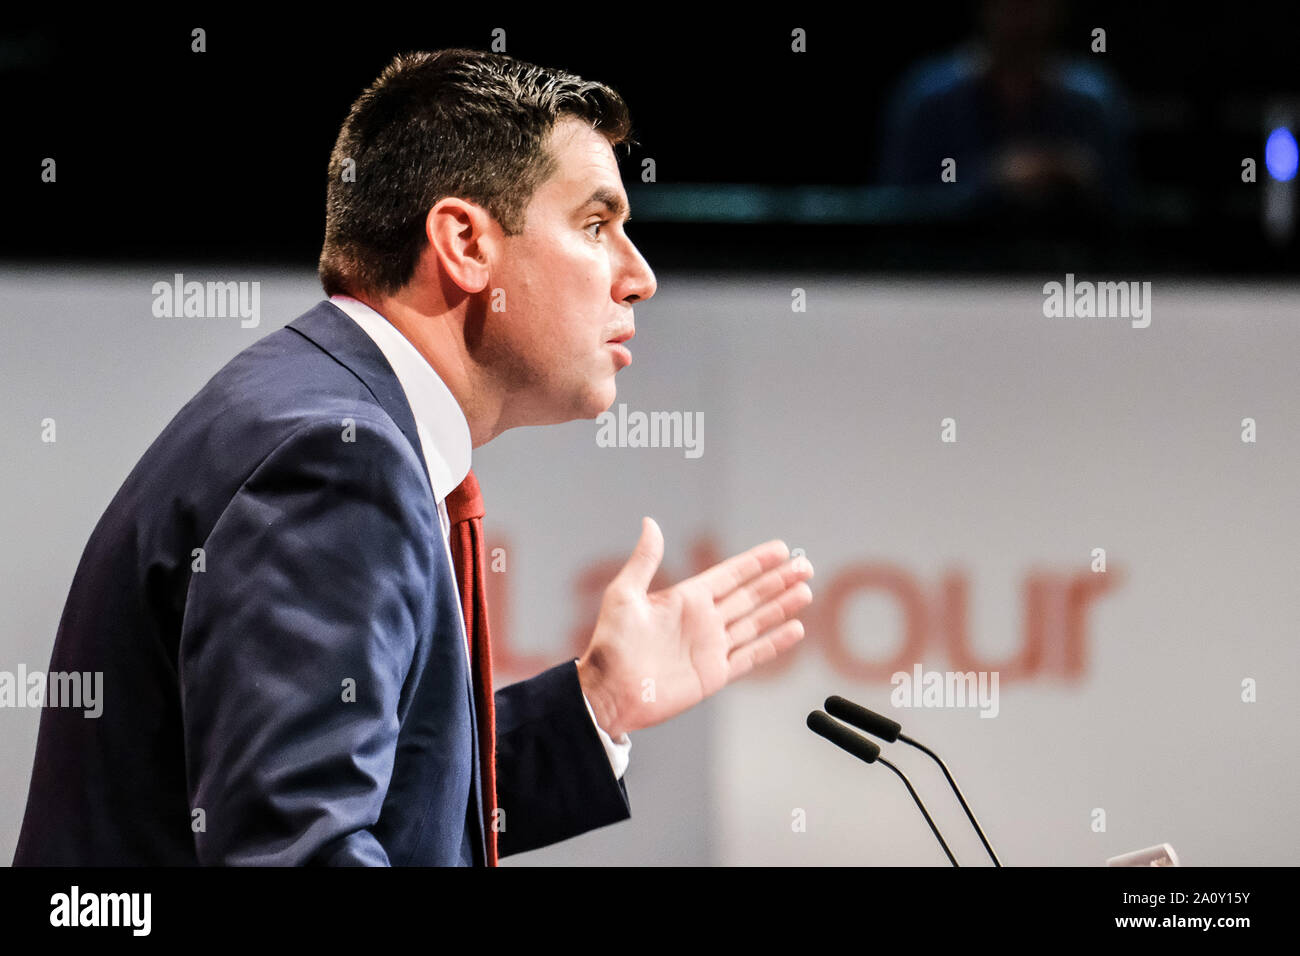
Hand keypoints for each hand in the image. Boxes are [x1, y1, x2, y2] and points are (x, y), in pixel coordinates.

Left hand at [576, 517, 813, 737]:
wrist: (610, 691)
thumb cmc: (610, 644)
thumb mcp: (624, 594)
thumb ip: (644, 560)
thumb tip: (650, 523)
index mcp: (686, 599)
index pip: (730, 574)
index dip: (756, 562)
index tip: (781, 549)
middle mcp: (704, 620)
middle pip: (750, 595)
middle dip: (778, 580)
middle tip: (805, 565)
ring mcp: (712, 647)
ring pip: (756, 622)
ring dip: (781, 607)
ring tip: (805, 592)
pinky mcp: (715, 674)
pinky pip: (752, 655)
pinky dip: (774, 644)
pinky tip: (794, 631)